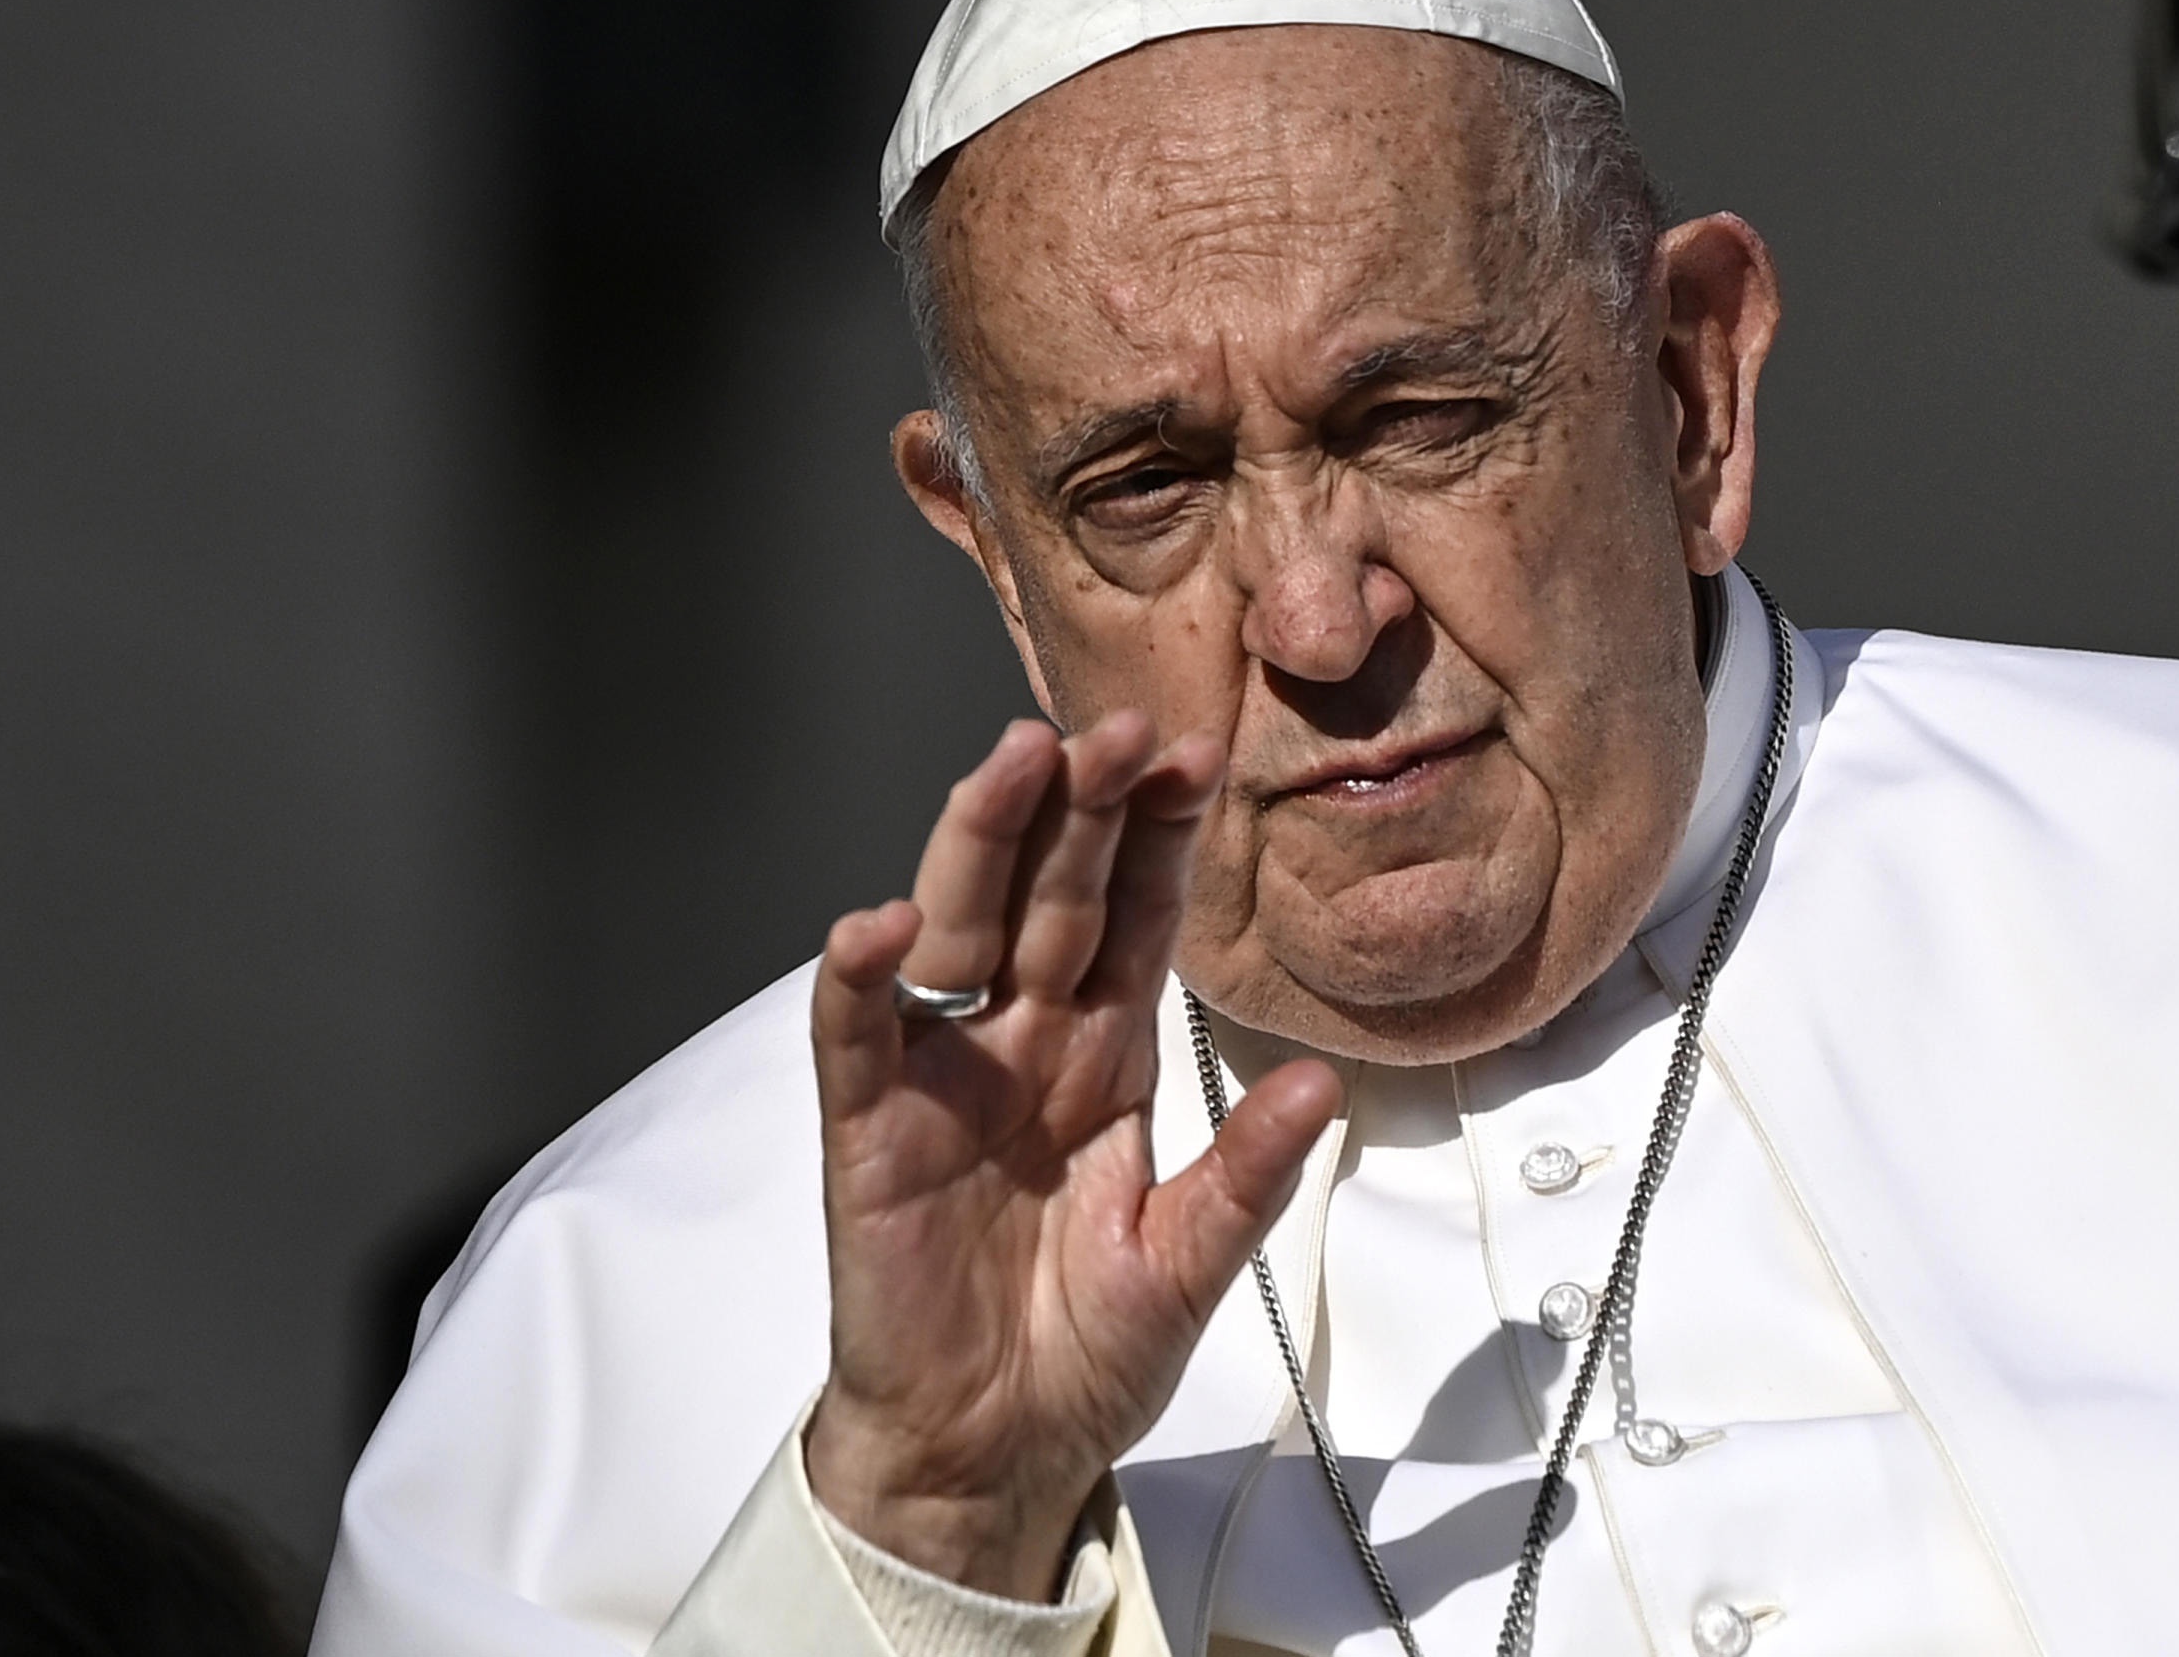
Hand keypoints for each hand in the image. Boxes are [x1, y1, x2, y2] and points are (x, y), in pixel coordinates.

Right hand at [801, 711, 1342, 1600]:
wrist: (992, 1455)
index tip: (1196, 756)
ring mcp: (943, 1078)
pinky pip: (857, 1040)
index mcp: (1104, 1057)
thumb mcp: (1189, 1265)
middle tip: (1118, 724)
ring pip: (958, 929)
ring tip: (1017, 763)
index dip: (1157, 840)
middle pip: (1050, 896)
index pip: (1132, 919)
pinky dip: (859, 982)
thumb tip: (1321, 1084)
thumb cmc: (1082, 1353)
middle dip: (1083, 808)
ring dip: (983, 844)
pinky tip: (878, 926)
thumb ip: (1246, 1175)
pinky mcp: (870, 1134)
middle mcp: (1023, 1043)